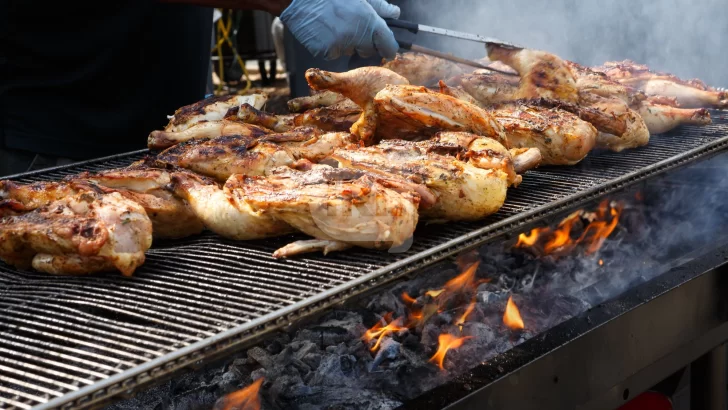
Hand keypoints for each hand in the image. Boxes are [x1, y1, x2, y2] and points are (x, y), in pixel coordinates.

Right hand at [280, 0, 400, 60]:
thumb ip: (380, 7)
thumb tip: (394, 14)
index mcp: (369, 22)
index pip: (389, 47)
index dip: (388, 48)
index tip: (386, 48)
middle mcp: (356, 37)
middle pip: (368, 51)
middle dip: (365, 42)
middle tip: (353, 26)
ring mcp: (339, 47)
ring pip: (349, 50)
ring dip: (346, 42)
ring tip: (334, 23)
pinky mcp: (324, 52)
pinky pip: (332, 53)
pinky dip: (330, 45)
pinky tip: (323, 30)